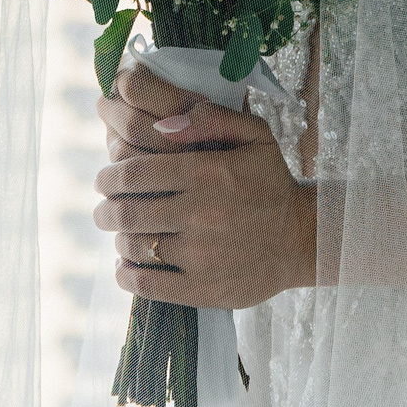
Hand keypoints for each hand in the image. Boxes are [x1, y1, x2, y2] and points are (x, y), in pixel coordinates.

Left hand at [93, 63, 313, 309]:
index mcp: (208, 172)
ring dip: (118, 240)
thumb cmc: (270, 183)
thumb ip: (210, 118)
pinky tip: (127, 267)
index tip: (103, 180)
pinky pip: (146, 284)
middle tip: (103, 209)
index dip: (108, 177)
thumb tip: (160, 124)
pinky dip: (126, 275)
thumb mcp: (254, 136)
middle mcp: (201, 213)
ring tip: (123, 235)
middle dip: (105, 210)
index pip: (134, 173)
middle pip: (126, 211)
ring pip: (134, 247)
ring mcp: (201, 254)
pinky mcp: (203, 288)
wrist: (303, 238)